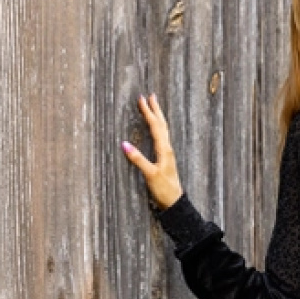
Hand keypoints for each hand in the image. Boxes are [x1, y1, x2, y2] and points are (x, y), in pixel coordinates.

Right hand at [122, 92, 184, 209]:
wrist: (175, 202)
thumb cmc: (164, 190)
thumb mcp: (150, 174)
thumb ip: (138, 159)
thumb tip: (124, 144)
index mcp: (164, 150)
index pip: (155, 126)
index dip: (148, 112)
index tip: (142, 99)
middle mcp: (168, 149)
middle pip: (162, 125)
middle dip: (155, 109)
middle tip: (151, 96)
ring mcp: (168, 154)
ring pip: (163, 130)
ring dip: (158, 117)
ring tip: (154, 107)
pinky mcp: (166, 159)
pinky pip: (162, 138)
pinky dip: (159, 128)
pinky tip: (157, 129)